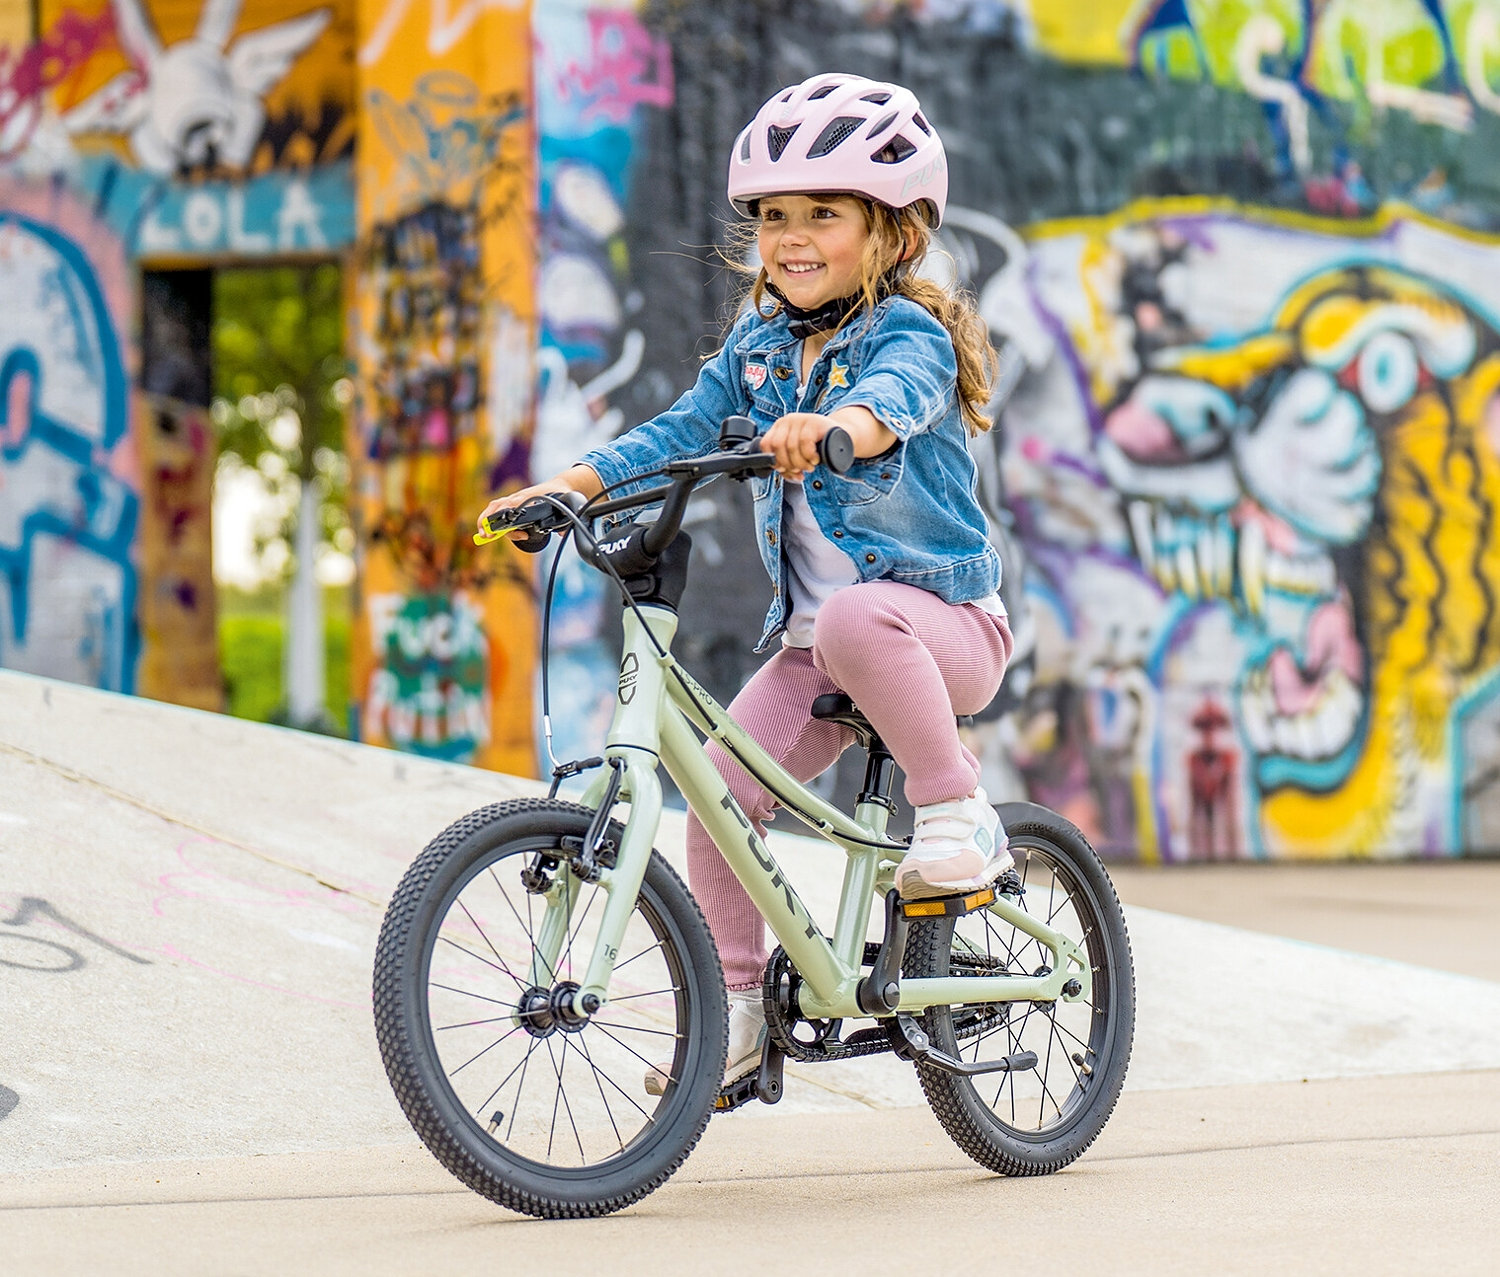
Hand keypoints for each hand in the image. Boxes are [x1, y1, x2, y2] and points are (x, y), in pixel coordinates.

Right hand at [477, 466, 598, 540]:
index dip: (500, 517)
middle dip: (488, 521)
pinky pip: (498, 508)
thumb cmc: (559, 497)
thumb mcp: (561, 507)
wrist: (559, 486)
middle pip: (497, 507)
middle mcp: (517, 498)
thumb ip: (560, 522)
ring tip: (484, 535)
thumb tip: (559, 533)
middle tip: (485, 535)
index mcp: (527, 498)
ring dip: (486, 519)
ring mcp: (514, 499)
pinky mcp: (513, 502)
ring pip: (495, 507)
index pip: (508, 506)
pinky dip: (490, 517)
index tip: (497, 529)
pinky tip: (490, 530)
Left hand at [760, 412, 831, 480]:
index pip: (766, 444)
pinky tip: (815, 459)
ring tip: (809, 467)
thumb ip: (787, 462)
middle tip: (799, 471)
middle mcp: (788, 420)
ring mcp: (801, 419)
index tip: (784, 470)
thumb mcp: (798, 453)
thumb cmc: (818, 446)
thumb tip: (782, 472)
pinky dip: (809, 456)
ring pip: (791, 446)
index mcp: (779, 427)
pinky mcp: (814, 422)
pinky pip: (805, 442)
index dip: (774, 461)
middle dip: (788, 464)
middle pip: (778, 446)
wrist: (842, 437)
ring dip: (800, 463)